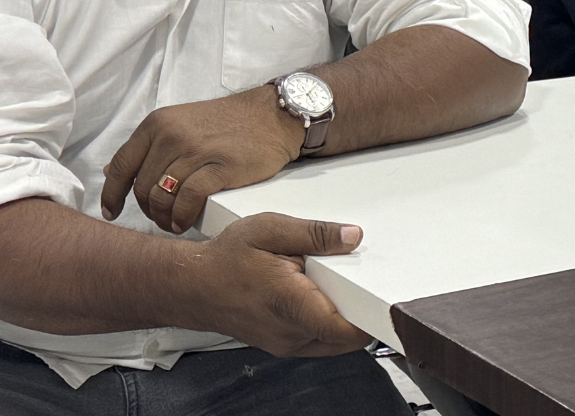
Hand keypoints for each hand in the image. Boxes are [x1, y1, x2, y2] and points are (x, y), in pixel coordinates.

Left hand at [102, 87, 305, 233]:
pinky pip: (188, 201)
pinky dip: (182, 217)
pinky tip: (185, 223)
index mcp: (158, 124)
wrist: (273, 115)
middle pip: (141, 187)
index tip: (112, 212)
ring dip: (164, 218)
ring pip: (162, 197)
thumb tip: (111, 170)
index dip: (112, 194)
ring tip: (174, 223)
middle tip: (161, 219)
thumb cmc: (228, 122)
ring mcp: (196, 151)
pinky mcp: (220, 168)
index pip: (121, 165)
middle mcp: (172, 135)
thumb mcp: (180, 123)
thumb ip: (148, 147)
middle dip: (147, 211)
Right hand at [184, 212, 372, 356]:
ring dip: (344, 319)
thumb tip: (352, 236)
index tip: (382, 297)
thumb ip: (315, 233)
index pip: (345, 329)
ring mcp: (286, 344)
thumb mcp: (270, 229)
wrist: (192, 286)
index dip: (371, 317)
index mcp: (291, 304)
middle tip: (360, 281)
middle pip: (346, 336)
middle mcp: (290, 333)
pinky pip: (318, 341)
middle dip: (360, 311)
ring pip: (334, 342)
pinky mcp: (283, 345)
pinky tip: (319, 297)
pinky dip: (327, 323)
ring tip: (335, 286)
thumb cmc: (226, 259)